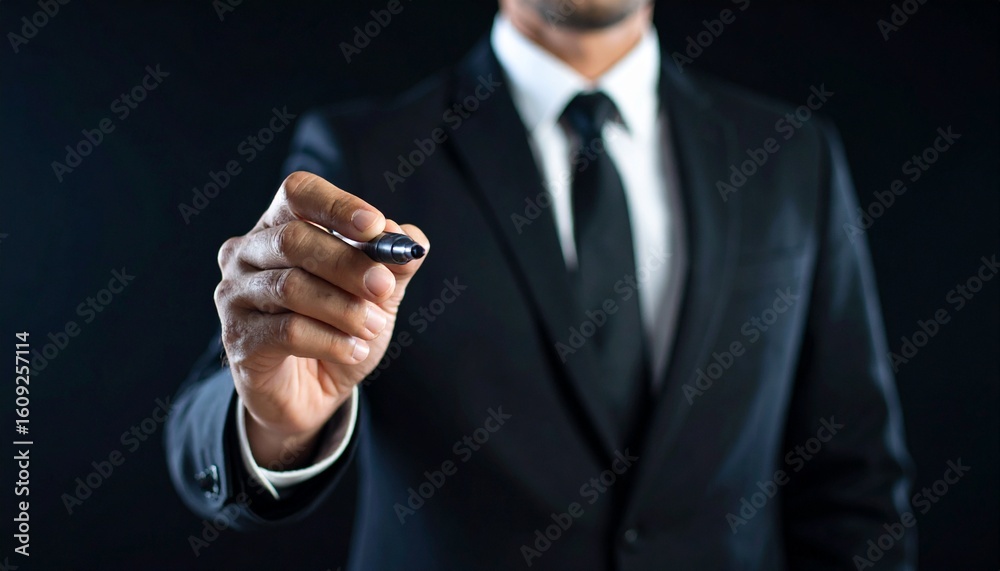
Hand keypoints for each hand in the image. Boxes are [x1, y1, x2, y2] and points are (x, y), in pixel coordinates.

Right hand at [214, 171, 428, 468]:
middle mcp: (247, 252)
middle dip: (348, 263)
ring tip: (374, 328)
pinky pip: (288, 331)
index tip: (374, 226)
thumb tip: (407, 238)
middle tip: (385, 287)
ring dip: (344, 308)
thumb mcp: (377, 295)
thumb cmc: (340, 328)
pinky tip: (355, 350)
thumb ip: (393, 264)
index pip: (299, 193)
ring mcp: (235, 294)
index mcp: (280, 226)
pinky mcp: (238, 337)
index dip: (336, 206)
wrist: (315, 392)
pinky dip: (331, 340)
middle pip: (294, 239)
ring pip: (291, 287)